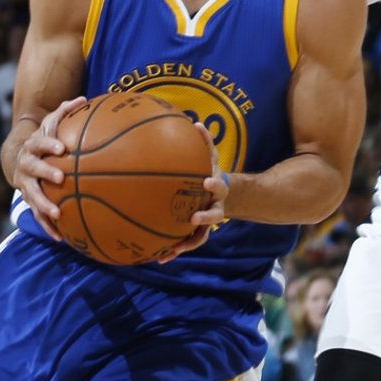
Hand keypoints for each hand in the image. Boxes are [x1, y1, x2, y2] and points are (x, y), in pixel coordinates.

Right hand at [13, 96, 86, 239]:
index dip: (49, 144)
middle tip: (60, 177)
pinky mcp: (29, 200)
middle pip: (33, 169)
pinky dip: (48, 227)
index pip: (39, 143)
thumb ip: (65, 112)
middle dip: (46, 173)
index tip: (62, 148)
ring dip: (44, 205)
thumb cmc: (43, 140)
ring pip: (32, 196)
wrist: (17, 158)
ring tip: (58, 214)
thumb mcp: (49, 124)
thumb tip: (84, 99)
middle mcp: (26, 166)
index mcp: (32, 147)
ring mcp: (26, 185)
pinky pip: (38, 215)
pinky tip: (62, 238)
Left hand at [156, 123, 228, 263]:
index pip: (219, 185)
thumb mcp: (210, 157)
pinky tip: (159, 258)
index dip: (214, 184)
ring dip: (188, 243)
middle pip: (215, 215)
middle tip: (194, 218)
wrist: (222, 195)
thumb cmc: (208, 172)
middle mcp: (215, 207)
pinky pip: (186, 244)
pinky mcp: (197, 233)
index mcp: (217, 188)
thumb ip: (205, 143)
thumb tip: (197, 122)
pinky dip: (174, 251)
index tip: (205, 181)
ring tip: (173, 250)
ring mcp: (206, 222)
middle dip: (206, 217)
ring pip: (201, 236)